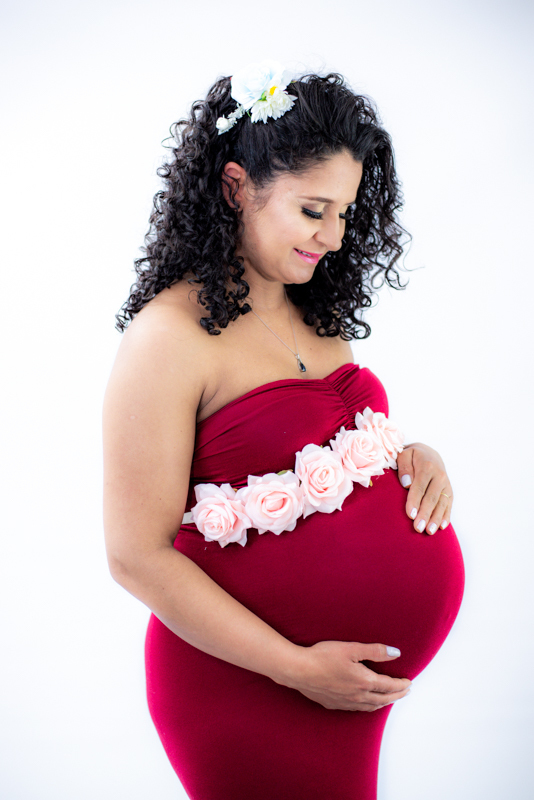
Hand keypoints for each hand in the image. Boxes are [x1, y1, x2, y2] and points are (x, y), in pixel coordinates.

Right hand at [286, 641, 410, 710]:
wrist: (299, 671)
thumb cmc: (323, 656)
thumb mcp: (351, 648)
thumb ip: (375, 651)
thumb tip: (396, 653)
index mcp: (364, 681)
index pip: (389, 685)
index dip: (401, 684)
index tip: (409, 682)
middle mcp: (358, 696)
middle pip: (383, 698)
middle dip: (397, 695)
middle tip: (405, 691)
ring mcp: (346, 702)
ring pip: (371, 706)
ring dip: (384, 702)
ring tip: (390, 699)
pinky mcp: (334, 704)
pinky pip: (358, 709)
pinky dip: (368, 706)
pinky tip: (366, 703)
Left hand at [397, 442, 452, 534]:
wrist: (429, 453)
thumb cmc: (412, 456)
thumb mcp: (404, 454)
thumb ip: (404, 467)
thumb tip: (406, 484)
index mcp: (427, 465)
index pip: (419, 486)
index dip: (415, 501)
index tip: (410, 514)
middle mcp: (439, 475)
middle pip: (431, 497)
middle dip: (425, 514)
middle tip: (418, 528)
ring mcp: (446, 484)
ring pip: (441, 503)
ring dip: (436, 518)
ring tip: (429, 531)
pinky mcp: (449, 491)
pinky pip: (449, 504)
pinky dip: (446, 516)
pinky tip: (442, 527)